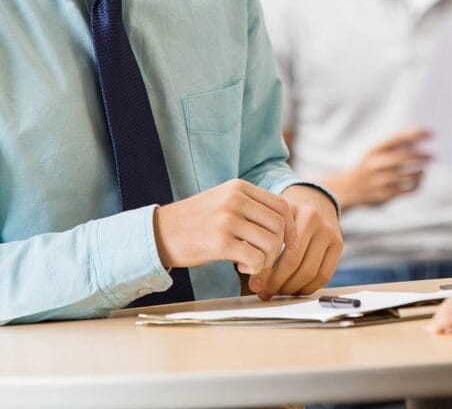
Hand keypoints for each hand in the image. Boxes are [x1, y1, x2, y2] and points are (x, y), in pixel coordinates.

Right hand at [154, 179, 295, 275]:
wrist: (158, 233)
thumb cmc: (195, 222)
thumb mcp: (224, 201)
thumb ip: (252, 207)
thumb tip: (287, 226)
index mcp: (239, 187)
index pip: (281, 206)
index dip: (290, 228)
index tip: (289, 244)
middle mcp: (235, 199)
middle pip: (279, 225)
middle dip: (278, 247)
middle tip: (264, 257)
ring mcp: (227, 219)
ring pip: (271, 243)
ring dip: (266, 259)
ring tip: (251, 262)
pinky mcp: (220, 242)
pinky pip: (256, 258)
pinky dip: (255, 268)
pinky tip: (242, 267)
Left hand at [250, 185, 342, 298]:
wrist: (312, 197)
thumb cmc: (284, 211)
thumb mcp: (269, 215)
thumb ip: (257, 236)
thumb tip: (247, 269)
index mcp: (294, 211)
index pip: (279, 250)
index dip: (267, 272)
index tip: (254, 283)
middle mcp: (315, 220)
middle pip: (296, 263)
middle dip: (277, 283)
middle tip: (263, 291)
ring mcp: (330, 232)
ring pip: (311, 272)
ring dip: (291, 288)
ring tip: (277, 292)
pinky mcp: (338, 244)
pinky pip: (325, 274)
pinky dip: (308, 287)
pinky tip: (294, 289)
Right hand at [322, 128, 431, 208]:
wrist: (349, 189)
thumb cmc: (369, 165)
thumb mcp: (375, 151)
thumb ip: (395, 144)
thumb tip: (420, 137)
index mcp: (374, 149)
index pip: (397, 138)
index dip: (416, 134)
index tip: (431, 133)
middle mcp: (376, 164)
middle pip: (405, 157)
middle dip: (422, 155)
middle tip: (432, 155)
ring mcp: (380, 181)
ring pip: (409, 175)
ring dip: (420, 170)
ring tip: (424, 167)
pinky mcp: (385, 196)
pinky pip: (409, 189)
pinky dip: (418, 183)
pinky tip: (419, 178)